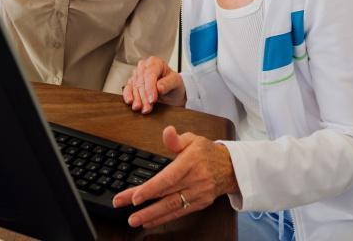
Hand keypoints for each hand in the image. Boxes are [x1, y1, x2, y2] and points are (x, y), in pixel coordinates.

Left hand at [112, 126, 238, 228]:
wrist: (230, 168)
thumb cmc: (207, 152)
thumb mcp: (192, 139)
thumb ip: (176, 139)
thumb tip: (167, 132)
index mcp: (191, 161)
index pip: (169, 178)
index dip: (151, 189)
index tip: (135, 197)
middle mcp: (195, 180)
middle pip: (165, 194)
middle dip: (142, 202)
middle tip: (121, 205)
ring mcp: (198, 194)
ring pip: (171, 207)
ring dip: (150, 215)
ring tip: (133, 220)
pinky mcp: (199, 204)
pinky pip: (179, 213)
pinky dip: (162, 219)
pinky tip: (148, 222)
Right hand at [122, 56, 185, 113]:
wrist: (172, 93)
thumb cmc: (174, 84)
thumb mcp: (176, 82)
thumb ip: (168, 83)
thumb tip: (159, 88)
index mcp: (155, 62)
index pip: (150, 74)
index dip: (150, 88)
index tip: (152, 100)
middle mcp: (144, 67)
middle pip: (141, 82)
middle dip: (144, 97)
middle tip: (148, 108)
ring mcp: (137, 74)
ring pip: (134, 87)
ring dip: (137, 99)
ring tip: (142, 109)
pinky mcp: (132, 83)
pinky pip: (127, 89)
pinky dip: (128, 96)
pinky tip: (130, 102)